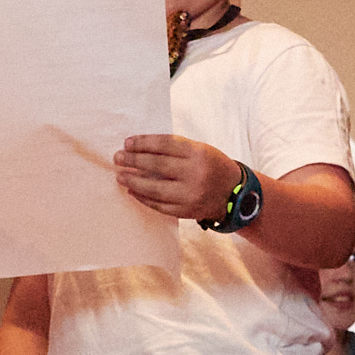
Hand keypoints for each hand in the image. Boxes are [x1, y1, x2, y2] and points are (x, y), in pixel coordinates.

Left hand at [114, 135, 239, 219]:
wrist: (236, 194)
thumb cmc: (213, 166)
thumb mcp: (200, 150)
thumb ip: (175, 149)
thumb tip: (140, 148)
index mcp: (198, 153)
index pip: (164, 144)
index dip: (143, 143)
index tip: (127, 143)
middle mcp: (195, 173)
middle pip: (157, 165)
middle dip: (133, 160)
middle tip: (118, 158)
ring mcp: (191, 194)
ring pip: (155, 188)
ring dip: (134, 181)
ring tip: (120, 176)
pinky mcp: (187, 211)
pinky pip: (160, 205)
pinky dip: (144, 198)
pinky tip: (133, 191)